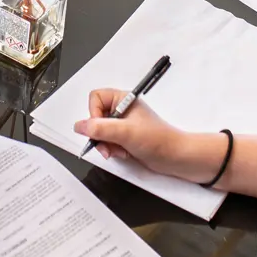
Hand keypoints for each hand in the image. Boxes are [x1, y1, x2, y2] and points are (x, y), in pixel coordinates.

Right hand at [72, 88, 189, 175]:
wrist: (177, 158)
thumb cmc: (160, 140)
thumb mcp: (126, 132)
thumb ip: (100, 129)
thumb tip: (79, 126)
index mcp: (124, 99)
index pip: (95, 98)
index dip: (93, 114)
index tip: (100, 128)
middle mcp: (122, 110)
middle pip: (95, 117)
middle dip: (100, 134)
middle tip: (108, 145)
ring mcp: (124, 124)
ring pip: (100, 132)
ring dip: (106, 144)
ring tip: (119, 151)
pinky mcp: (126, 138)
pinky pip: (108, 142)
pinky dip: (113, 150)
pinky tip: (124, 154)